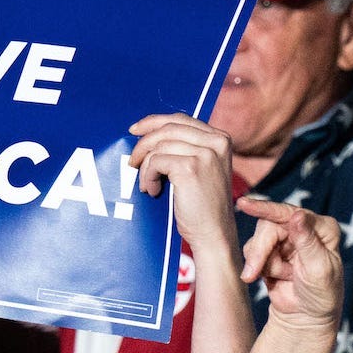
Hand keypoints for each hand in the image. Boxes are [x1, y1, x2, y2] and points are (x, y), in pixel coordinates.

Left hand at [129, 114, 237, 254]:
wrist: (214, 234)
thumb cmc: (204, 207)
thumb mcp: (202, 169)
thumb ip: (188, 148)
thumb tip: (151, 134)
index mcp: (221, 139)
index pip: (181, 119)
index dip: (154, 122)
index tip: (135, 130)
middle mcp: (216, 142)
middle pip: (168, 128)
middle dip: (143, 143)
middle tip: (132, 161)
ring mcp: (205, 154)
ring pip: (159, 145)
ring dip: (146, 166)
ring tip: (147, 184)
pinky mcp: (190, 167)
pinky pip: (156, 162)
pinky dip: (148, 176)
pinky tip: (152, 190)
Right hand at [237, 197, 341, 330]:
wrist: (306, 318)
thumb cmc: (321, 295)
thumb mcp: (319, 269)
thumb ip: (307, 241)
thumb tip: (297, 215)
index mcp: (322, 227)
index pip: (290, 213)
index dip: (266, 209)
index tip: (244, 205)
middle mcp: (303, 227)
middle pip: (268, 226)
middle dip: (260, 251)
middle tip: (252, 275)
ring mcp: (285, 238)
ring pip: (258, 240)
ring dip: (263, 263)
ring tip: (280, 278)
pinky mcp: (270, 250)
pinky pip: (251, 252)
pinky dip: (258, 268)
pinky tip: (276, 278)